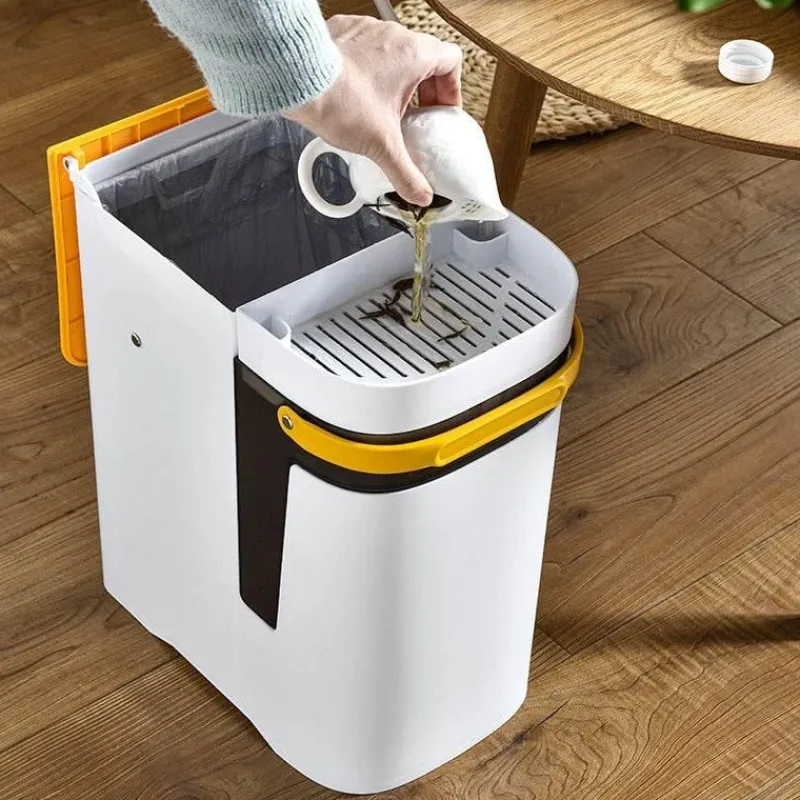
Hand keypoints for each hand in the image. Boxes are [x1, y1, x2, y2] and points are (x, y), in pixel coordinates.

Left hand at [284, 15, 462, 206]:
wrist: (297, 79)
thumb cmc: (340, 100)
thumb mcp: (382, 146)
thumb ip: (406, 174)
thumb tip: (421, 196)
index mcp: (414, 55)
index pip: (451, 62)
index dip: (451, 90)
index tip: (440, 111)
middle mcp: (393, 36)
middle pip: (423, 58)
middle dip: (422, 89)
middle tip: (414, 116)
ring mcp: (366, 31)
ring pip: (393, 53)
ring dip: (394, 80)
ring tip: (384, 109)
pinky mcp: (342, 32)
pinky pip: (364, 49)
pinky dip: (366, 70)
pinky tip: (357, 95)